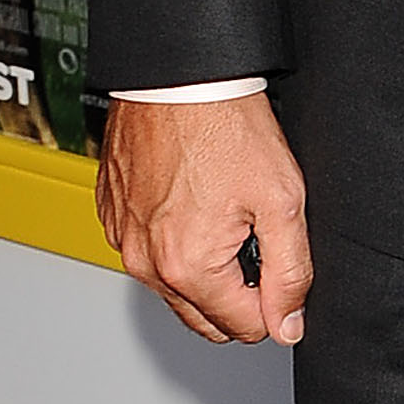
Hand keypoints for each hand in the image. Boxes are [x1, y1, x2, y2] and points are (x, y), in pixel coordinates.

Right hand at [96, 93, 310, 346]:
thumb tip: (289, 324)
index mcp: (187, 267)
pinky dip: (174, 239)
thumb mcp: (282, 198)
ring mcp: (124, 240)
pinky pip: (148, 249)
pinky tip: (198, 199)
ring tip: (230, 212)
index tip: (282, 269)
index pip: (241, 328)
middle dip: (239, 292)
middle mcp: (145, 263)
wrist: (180, 76)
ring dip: (205, 267)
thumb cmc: (227, 124)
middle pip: (205, 316)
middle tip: (260, 239)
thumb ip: (290, 270)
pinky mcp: (113, 215)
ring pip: (174, 285)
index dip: (273, 304)